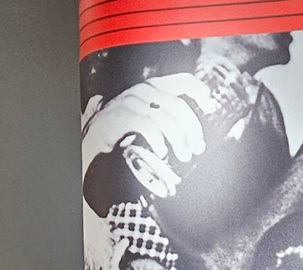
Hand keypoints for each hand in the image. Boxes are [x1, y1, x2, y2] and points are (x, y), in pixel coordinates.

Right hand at [81, 76, 211, 175]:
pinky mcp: (120, 117)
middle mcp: (143, 91)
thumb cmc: (122, 133)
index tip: (211, 107)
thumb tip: (194, 135)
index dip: (200, 92)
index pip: (183, 81)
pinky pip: (148, 126)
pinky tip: (162, 152)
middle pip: (178, 106)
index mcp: (152, 87)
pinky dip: (158, 141)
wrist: (92, 141)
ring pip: (166, 119)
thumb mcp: (146, 119)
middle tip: (197, 148)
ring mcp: (131, 102)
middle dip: (192, 129)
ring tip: (184, 155)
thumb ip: (165, 117)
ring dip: (180, 140)